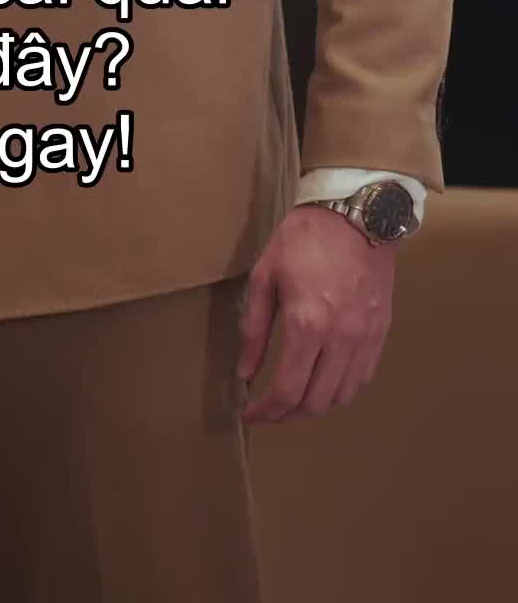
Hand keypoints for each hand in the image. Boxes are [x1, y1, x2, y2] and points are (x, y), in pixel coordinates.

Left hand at [237, 202, 395, 422]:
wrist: (356, 213)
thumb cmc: (305, 237)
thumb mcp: (266, 275)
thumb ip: (255, 329)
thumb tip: (245, 372)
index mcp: (307, 323)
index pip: (287, 390)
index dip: (266, 412)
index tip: (251, 415)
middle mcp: (340, 338)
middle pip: (316, 402)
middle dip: (288, 414)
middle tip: (270, 410)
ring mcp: (366, 338)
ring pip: (342, 396)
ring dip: (316, 405)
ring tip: (295, 397)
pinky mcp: (381, 332)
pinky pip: (362, 378)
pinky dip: (341, 389)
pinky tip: (324, 380)